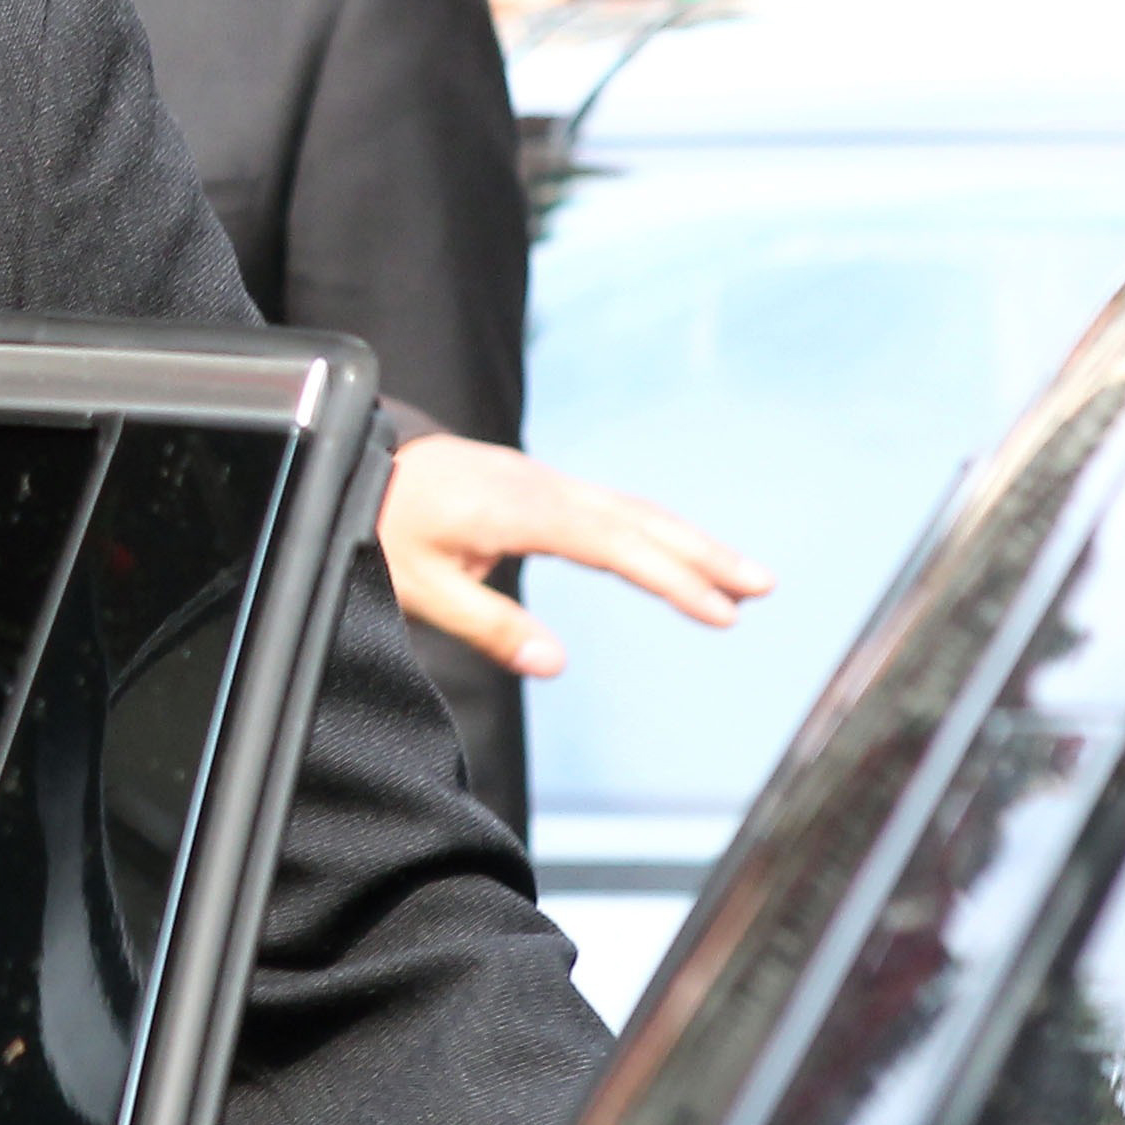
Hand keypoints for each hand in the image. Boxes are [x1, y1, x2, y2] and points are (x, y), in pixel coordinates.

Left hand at [376, 433, 772, 672]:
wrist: (360, 458)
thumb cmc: (384, 523)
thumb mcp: (420, 586)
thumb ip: (488, 625)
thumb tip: (556, 665)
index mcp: (519, 510)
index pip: (613, 545)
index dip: (669, 578)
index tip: (719, 610)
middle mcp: (543, 487)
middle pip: (638, 520)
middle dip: (704, 554)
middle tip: (764, 586)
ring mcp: (544, 481)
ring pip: (631, 509)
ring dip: (688, 540)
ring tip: (742, 578)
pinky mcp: (539, 486)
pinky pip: (611, 507)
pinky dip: (654, 530)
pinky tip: (678, 553)